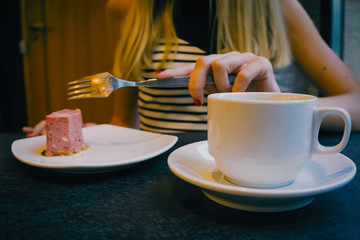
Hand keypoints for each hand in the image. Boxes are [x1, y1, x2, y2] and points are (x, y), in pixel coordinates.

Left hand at [156, 51, 278, 104]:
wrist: (274, 106)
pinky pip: (243, 73)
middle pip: (203, 61)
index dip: (176, 71)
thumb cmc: (246, 102)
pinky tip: (242, 95)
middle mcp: (228, 59)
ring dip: (220, 86)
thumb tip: (195, 98)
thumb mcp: (223, 99)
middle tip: (198, 99)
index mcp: (217, 67)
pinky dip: (238, 88)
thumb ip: (210, 94)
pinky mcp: (261, 63)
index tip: (159, 77)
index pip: (193, 67)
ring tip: (229, 96)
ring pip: (219, 64)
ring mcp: (244, 59)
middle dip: (195, 82)